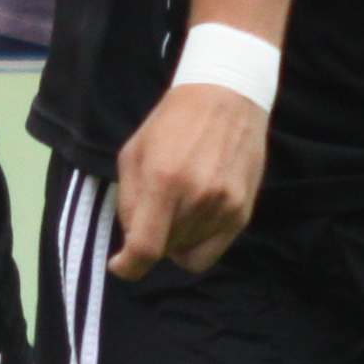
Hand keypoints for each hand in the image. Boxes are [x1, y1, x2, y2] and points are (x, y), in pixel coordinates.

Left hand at [111, 84, 268, 279]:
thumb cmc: (172, 122)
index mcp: (164, 182)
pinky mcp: (242, 212)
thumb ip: (128, 201)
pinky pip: (211, 252)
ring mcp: (224, 207)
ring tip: (177, 203)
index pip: (145, 248)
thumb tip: (132, 241)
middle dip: (149, 238)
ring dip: (174, 238)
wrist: (225, 97)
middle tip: (152, 208)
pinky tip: (192, 219)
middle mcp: (198, 199)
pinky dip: (195, 244)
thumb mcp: (133, 153)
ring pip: (186, 252)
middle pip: (164, 249)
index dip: (128, 266)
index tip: (120, 265)